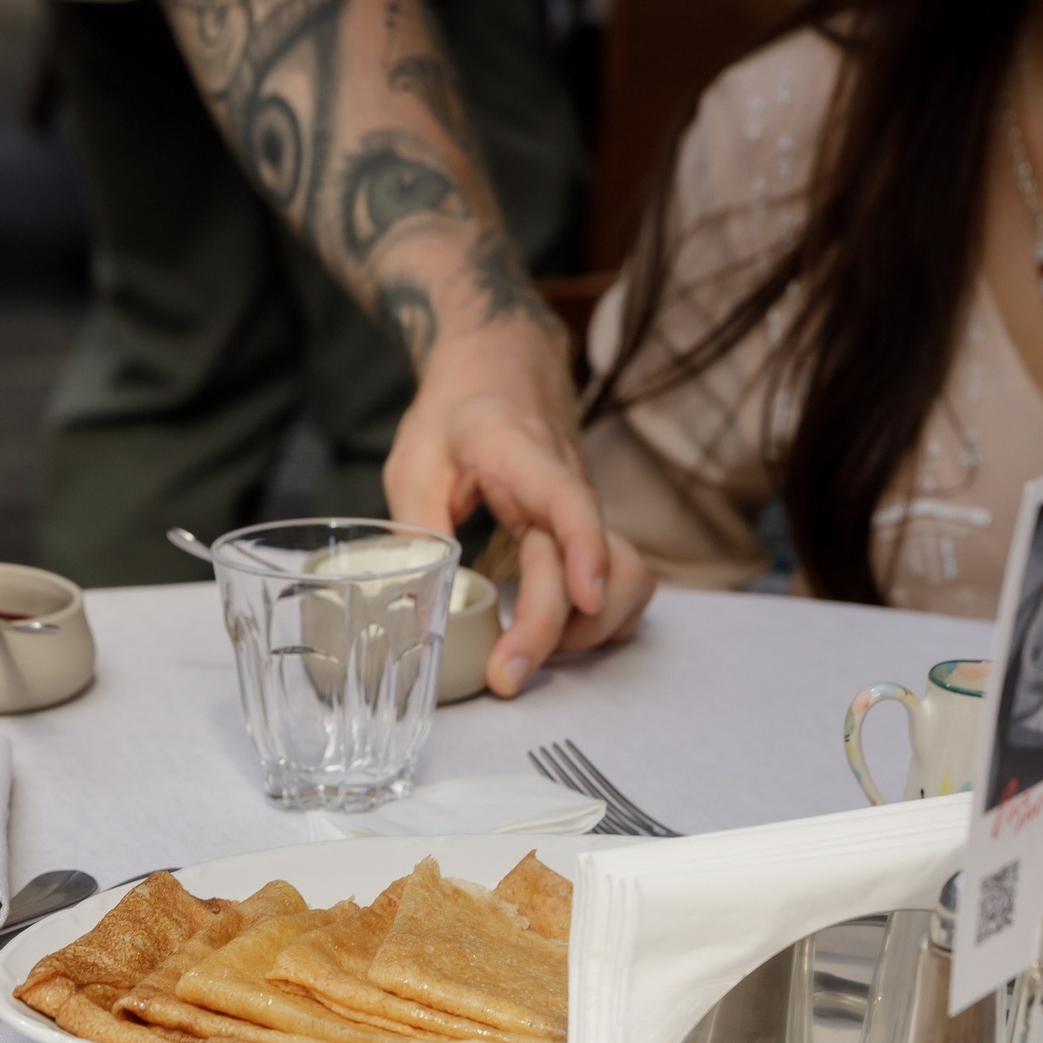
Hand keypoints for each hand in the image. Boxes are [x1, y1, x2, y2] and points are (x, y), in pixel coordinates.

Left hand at [384, 321, 636, 694]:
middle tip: (505, 678)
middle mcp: (567, 483)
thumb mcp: (414, 462)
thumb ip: (418, 531)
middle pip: (587, 564)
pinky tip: (556, 636)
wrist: (502, 364)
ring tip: (530, 653)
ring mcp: (587, 509)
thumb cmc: (454, 413)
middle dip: (554, 632)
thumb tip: (415, 610)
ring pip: (628, 577)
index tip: (586, 600)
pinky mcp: (591, 531)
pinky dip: (600, 621)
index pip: (570, 499)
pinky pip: (621, 583)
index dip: (585, 549)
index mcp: (520, 454)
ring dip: (591, 630)